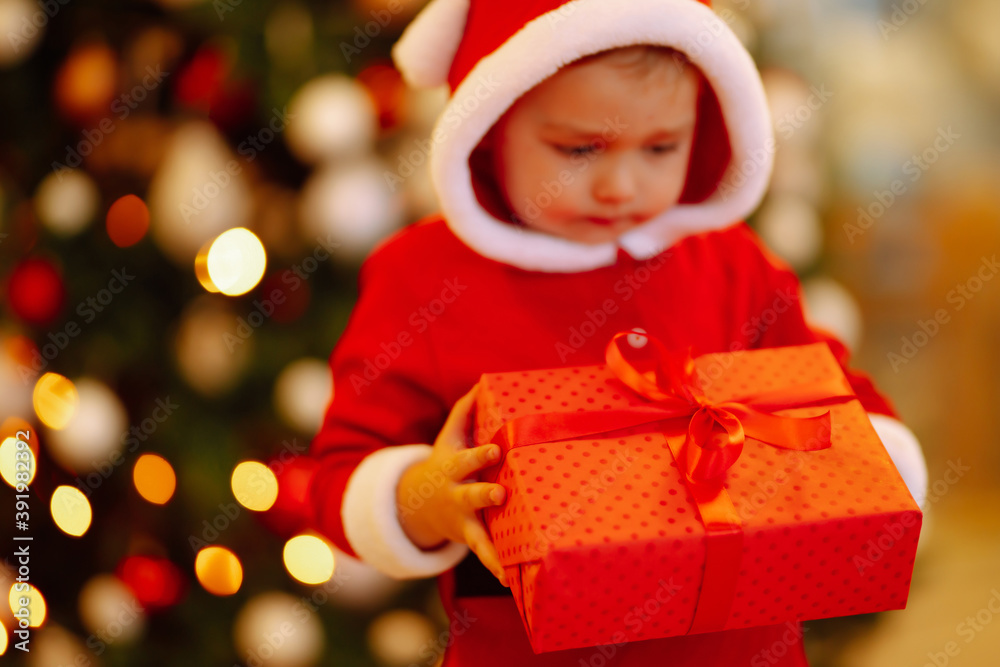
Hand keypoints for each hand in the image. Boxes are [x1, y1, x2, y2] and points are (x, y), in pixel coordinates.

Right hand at [396, 383, 508, 585]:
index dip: (481, 454)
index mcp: (454, 468)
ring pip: (476, 534)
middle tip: (500, 493)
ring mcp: (461, 519)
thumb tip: (481, 383)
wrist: (417, 502)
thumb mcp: (449, 436)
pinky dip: (496, 567)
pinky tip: (511, 580)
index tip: (497, 448)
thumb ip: (465, 411)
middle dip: (484, 495)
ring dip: (491, 547)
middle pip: (471, 495)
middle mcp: (457, 495)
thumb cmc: (445, 461)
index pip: (468, 458)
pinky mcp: (468, 537)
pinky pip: (483, 554)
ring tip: (506, 564)